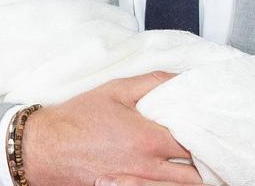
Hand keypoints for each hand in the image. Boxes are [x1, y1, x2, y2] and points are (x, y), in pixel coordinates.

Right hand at [21, 72, 200, 185]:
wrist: (44, 149)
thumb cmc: (76, 119)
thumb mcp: (114, 90)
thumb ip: (152, 82)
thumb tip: (181, 79)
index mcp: (148, 139)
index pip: (195, 143)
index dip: (206, 136)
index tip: (209, 129)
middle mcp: (146, 167)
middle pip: (194, 176)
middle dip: (205, 165)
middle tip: (210, 153)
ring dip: (190, 179)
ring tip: (196, 169)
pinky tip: (170, 178)